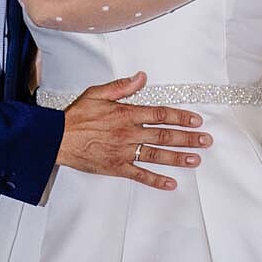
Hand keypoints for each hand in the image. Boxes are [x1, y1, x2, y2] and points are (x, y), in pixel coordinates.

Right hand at [56, 72, 210, 188]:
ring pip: (157, 155)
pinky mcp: (116, 167)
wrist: (56, 138)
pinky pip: (140, 175)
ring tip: (196, 160)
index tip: (195, 120)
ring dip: (178, 158)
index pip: (160, 114)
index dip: (180, 117)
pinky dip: (156, 180)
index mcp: (126, 113)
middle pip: (165, 135)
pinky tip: (170, 183)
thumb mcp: (97, 93)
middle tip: (205, 140)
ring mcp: (124, 151)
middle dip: (188, 138)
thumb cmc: (75, 116)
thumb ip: (122, 87)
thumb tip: (142, 77)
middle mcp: (129, 133)